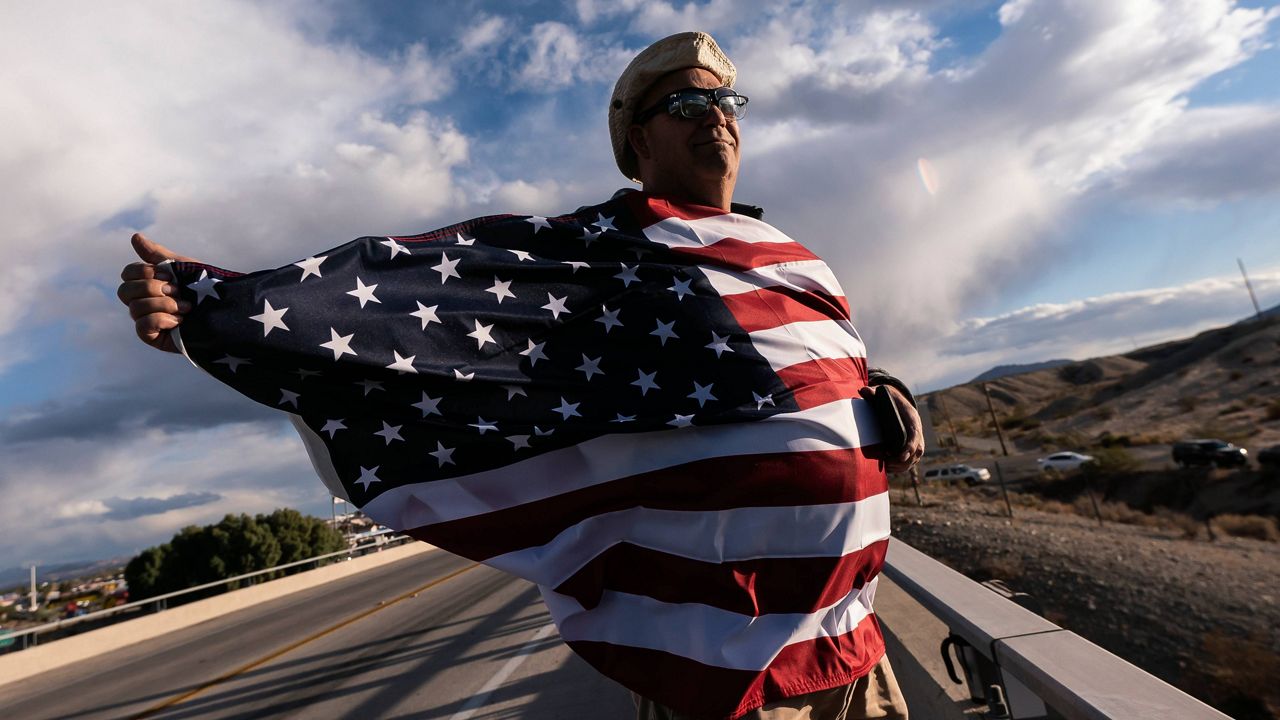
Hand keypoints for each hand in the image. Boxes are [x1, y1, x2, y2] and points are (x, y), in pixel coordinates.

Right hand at [117, 233, 199, 353]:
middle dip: (153, 288)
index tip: (169, 275)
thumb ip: (157, 254)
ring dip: (163, 304)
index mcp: (150, 283)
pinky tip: (180, 321)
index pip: (127, 274)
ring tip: (187, 307)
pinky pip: (142, 328)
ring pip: (134, 309)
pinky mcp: (156, 338)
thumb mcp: (182, 266)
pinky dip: (160, 320)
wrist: (229, 309)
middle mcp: (146, 301)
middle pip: (124, 292)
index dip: (144, 272)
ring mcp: (149, 321)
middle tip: (178, 291)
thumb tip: (134, 236)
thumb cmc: (208, 287)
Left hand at [861, 385, 923, 473]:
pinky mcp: (912, 447)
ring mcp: (917, 439)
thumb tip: (864, 390)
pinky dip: (902, 466)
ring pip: (915, 458)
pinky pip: (911, 460)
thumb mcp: (882, 394)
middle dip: (904, 460)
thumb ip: (873, 393)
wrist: (900, 403)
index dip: (909, 447)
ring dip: (903, 465)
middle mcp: (917, 430)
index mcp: (912, 419)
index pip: (915, 435)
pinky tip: (889, 468)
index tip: (901, 456)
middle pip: (917, 450)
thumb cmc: (890, 400)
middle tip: (887, 464)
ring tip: (887, 467)